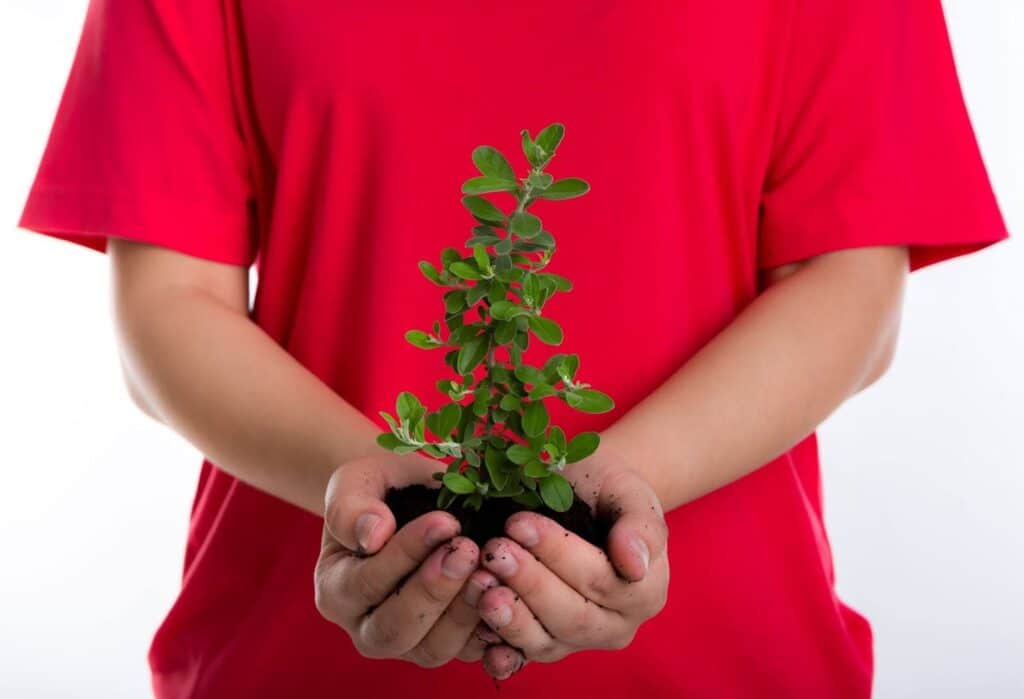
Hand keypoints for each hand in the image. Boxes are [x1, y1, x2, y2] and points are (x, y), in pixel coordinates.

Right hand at [314, 453, 510, 666]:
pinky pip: (469, 651)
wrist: (414, 498)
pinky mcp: (447, 645)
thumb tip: (372, 534)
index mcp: (336, 588)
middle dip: (434, 591)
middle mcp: (365, 626)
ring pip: (432, 649)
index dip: (405, 555)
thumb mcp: (357, 481)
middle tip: (467, 550)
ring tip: (490, 572)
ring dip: (463, 613)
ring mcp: (408, 643)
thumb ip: (351, 505)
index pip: (365, 584)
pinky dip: (490, 630)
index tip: (444, 522)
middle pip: (394, 630)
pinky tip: (507, 596)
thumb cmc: (382, 488)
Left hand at [474, 451, 669, 678]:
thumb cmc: (605, 488)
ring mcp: (578, 641)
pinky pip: (520, 658)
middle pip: (573, 616)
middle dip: (529, 584)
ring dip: (511, 618)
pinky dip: (500, 651)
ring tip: (480, 586)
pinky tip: (478, 632)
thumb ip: (639, 526)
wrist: (582, 496)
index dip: (558, 554)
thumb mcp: (628, 491)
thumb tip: (633, 564)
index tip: (519, 523)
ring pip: (546, 642)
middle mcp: (616, 625)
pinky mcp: (544, 646)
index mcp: (646, 590)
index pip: (600, 579)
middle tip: (494, 551)